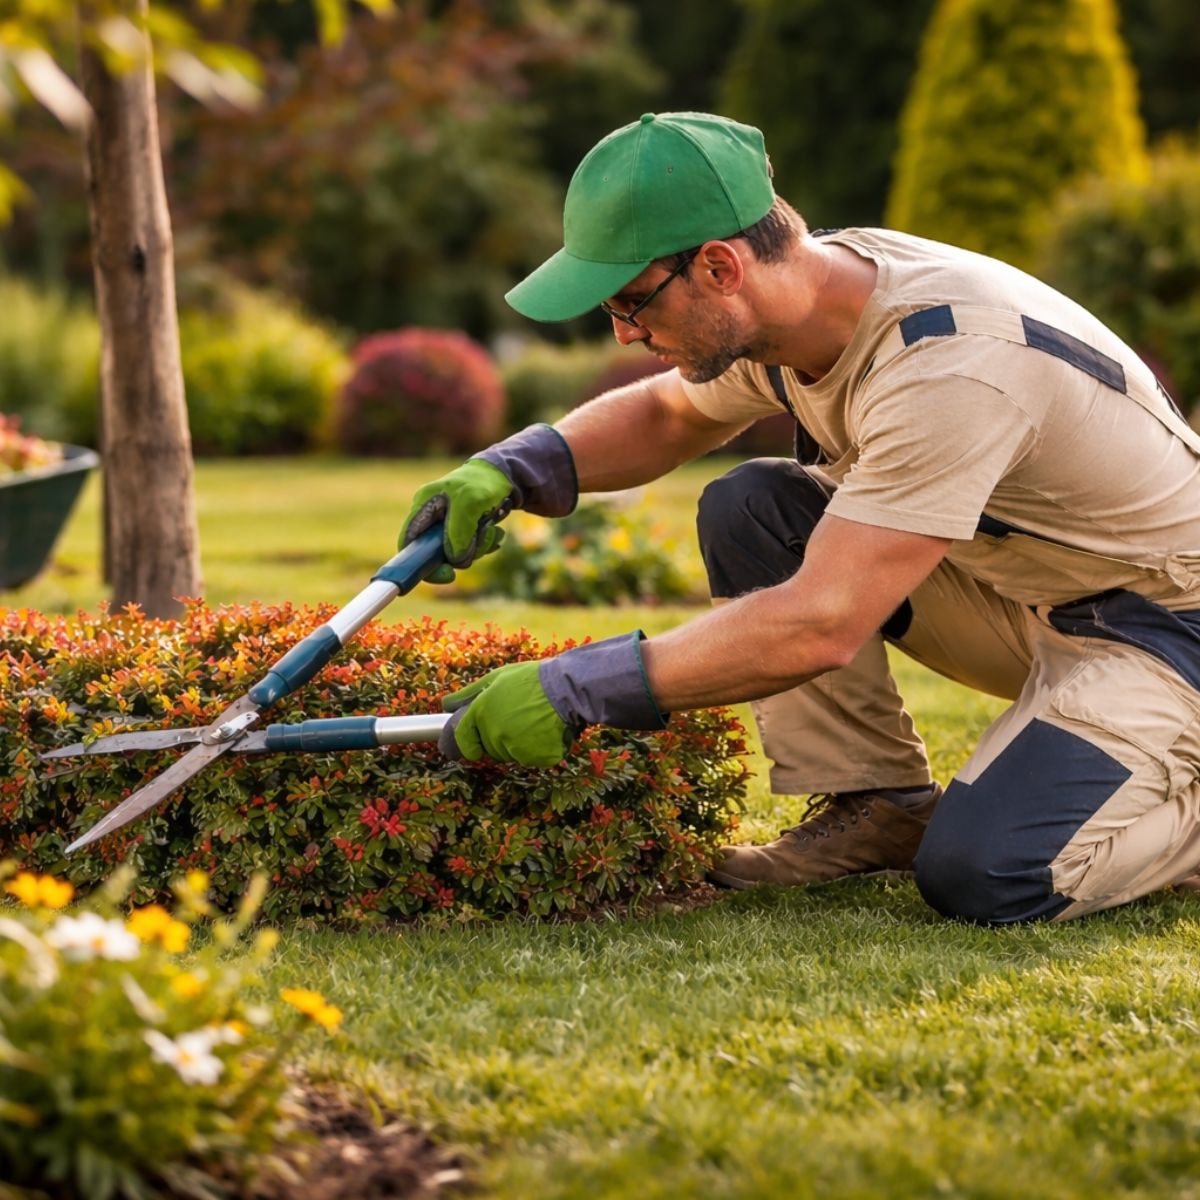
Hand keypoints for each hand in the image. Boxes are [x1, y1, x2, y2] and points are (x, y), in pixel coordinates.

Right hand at [401, 459, 511, 583]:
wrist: (503, 475)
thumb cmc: (482, 483)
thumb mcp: (470, 502)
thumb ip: (458, 531)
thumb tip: (454, 559)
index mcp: (423, 506)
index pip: (408, 543)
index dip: (420, 564)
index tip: (448, 574)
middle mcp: (431, 518)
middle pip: (436, 554)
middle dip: (462, 553)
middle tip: (480, 542)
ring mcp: (446, 525)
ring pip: (456, 554)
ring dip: (478, 547)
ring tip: (491, 530)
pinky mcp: (462, 530)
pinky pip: (469, 549)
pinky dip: (483, 544)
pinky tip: (494, 533)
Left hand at [439, 632, 668, 767]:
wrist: (568, 688)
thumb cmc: (532, 680)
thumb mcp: (497, 678)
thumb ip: (468, 693)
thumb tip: (444, 705)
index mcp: (481, 712)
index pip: (463, 738)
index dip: (466, 745)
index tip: (472, 748)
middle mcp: (495, 732)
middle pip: (488, 749)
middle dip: (498, 739)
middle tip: (516, 720)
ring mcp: (515, 747)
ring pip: (509, 755)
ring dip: (518, 744)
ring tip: (533, 722)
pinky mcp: (535, 757)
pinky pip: (530, 759)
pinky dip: (537, 750)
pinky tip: (545, 732)